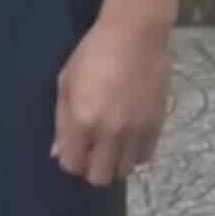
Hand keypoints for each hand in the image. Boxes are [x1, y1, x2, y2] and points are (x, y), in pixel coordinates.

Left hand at [54, 17, 173, 185]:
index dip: (69, 160)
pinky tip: (127, 139)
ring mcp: (136, 132)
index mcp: (83, 121)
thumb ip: (62, 122)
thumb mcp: (66, 83)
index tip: (71, 150)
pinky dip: (133, 154)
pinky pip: (144, 158)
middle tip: (90, 151)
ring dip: (113, 162)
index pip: (73, 164)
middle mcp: (110, 133)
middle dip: (90, 168)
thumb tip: (58, 152)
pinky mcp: (156, 127)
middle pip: (100, 177)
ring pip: (124, 171)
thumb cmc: (92, 55)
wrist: (135, 38)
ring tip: (109, 145)